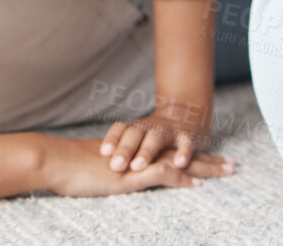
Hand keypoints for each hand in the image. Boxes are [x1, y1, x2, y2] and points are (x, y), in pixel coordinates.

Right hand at [41, 135, 233, 196]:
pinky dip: (182, 178)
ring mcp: (139, 163)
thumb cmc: (73, 169)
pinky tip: (198, 183)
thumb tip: (122, 176)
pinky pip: (163, 174)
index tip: (214, 161)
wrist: (58, 161)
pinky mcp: (132, 174)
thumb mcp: (101, 172)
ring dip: (206, 167)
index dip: (195, 158)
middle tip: (233, 165)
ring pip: (181, 162)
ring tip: (228, 171)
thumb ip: (117, 172)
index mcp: (139, 155)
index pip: (173, 155)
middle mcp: (143, 155)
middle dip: (210, 161)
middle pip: (184, 156)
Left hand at [100, 98, 221, 172]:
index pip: (121, 129)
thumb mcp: (138, 139)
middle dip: (125, 149)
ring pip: (157, 138)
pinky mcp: (189, 137)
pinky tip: (179, 164)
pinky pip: (186, 144)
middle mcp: (151, 127)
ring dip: (147, 151)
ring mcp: (170, 130)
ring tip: (137, 167)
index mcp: (136, 128)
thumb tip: (93, 163)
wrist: (189, 115)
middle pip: (136, 134)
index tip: (103, 153)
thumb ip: (121, 150)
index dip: (112, 139)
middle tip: (115, 166)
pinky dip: (183, 153)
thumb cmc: (156, 135)